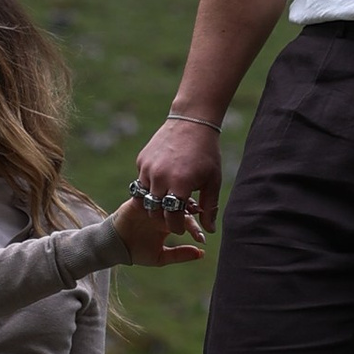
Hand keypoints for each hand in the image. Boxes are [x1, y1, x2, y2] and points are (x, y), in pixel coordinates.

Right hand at [111, 185, 204, 266]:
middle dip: (188, 211)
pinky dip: (154, 197)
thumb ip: (180, 255)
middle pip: (180, 205)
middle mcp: (162, 211)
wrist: (114, 246)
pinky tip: (161, 203)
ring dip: (173, 202)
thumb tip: (201, 253)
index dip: (195, 228)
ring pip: (166, 197)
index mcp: (170, 222)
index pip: (187, 219)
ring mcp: (150, 205)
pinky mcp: (136, 201)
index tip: (201, 239)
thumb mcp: (160, 257)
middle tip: (194, 219)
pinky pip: (148, 195)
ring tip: (179, 210)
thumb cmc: (138, 251)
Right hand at [131, 109, 224, 233]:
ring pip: (144, 198)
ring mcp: (148, 168)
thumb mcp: (212, 181)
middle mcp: (160, 178)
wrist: (191, 122)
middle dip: (163, 219)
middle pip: (154, 211)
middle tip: (172, 219)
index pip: (172, 218)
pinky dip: (150, 186)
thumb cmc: (206, 153)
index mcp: (180, 185)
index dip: (177, 227)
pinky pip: (141, 181)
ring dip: (154, 204)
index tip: (182, 228)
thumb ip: (210, 208)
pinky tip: (162, 181)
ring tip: (166, 203)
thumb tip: (210, 231)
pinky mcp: (141, 160)